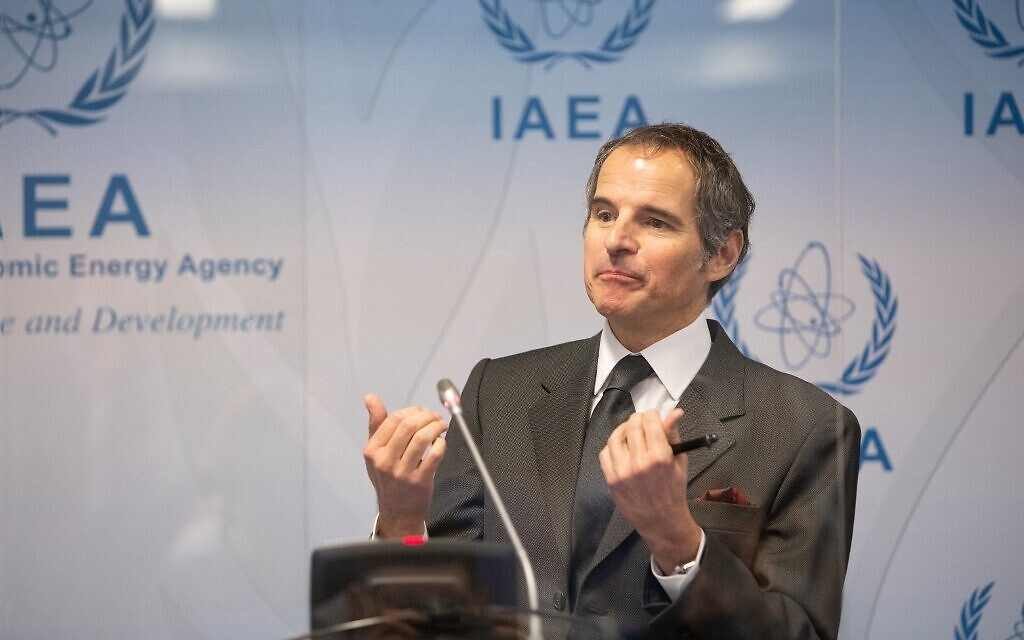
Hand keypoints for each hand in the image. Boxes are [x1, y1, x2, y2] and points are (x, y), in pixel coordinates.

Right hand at [362, 394, 447, 537]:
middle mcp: (385, 461)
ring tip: (442, 426)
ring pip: (423, 437)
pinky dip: (441, 443)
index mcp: (372, 451)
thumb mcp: (376, 452)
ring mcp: (402, 472)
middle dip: (427, 416)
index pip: (394, 419)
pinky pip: (435, 454)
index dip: (413, 411)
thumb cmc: (388, 479)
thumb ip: (376, 424)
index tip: (422, 412)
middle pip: (409, 425)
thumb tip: (370, 398)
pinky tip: (441, 443)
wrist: (397, 513)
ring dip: (437, 426)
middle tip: (435, 417)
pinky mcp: (420, 481)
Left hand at [598, 408, 701, 572]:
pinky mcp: (611, 479)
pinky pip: (605, 453)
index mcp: (659, 456)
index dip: (652, 414)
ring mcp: (622, 471)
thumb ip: (673, 435)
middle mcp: (638, 461)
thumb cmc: (673, 491)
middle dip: (639, 419)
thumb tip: (674, 413)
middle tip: (643, 422)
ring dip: (623, 430)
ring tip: (630, 432)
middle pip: (632, 425)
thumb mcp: (679, 461)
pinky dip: (612, 446)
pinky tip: (621, 448)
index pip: (650, 421)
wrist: (661, 521)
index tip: (653, 415)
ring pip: (616, 437)